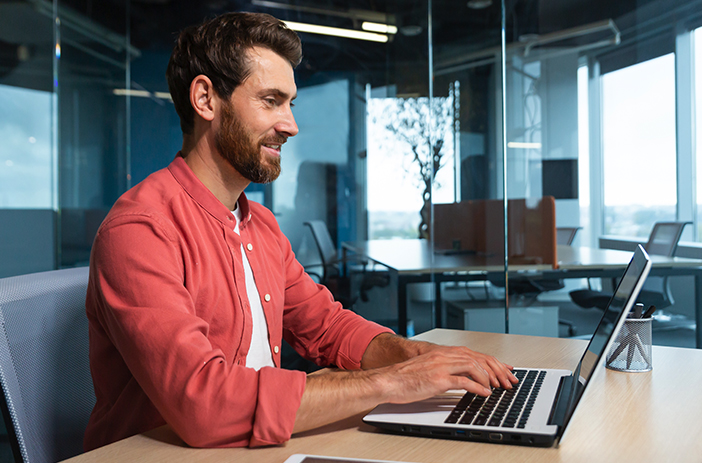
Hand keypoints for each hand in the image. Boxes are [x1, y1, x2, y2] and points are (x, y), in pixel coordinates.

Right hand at [376, 346, 517, 404]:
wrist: (389, 380)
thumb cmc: (407, 377)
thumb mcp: (431, 368)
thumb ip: (448, 369)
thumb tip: (467, 378)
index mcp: (444, 352)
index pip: (476, 354)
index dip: (494, 363)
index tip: (506, 371)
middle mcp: (445, 356)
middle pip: (479, 359)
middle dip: (498, 370)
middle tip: (508, 381)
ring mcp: (442, 366)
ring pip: (474, 367)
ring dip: (489, 378)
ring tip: (497, 388)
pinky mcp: (438, 379)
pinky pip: (463, 381)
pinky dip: (477, 388)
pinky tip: (484, 393)